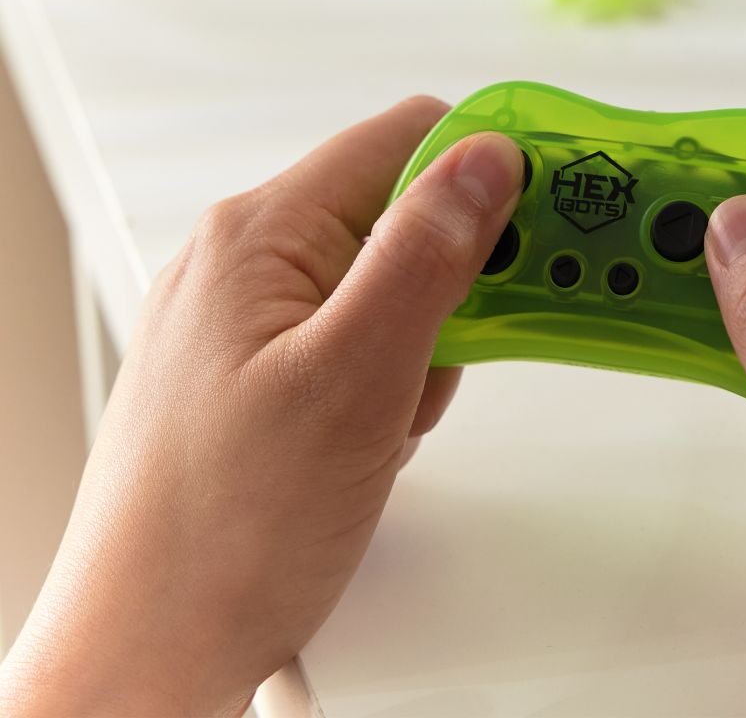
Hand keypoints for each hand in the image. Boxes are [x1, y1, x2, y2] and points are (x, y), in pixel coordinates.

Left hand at [0, 97, 523, 717]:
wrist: (149, 652)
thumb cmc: (219, 533)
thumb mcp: (353, 378)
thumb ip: (424, 255)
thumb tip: (485, 158)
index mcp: (260, 234)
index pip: (404, 138)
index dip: (488, 164)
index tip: (552, 207)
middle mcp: (247, 259)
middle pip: (400, 209)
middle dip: (460, 271)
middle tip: (480, 338)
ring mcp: (249, 316)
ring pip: (385, 277)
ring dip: (428, 333)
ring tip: (403, 410)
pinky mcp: (259, 367)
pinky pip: (356, 331)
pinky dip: (393, 368)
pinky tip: (379, 429)